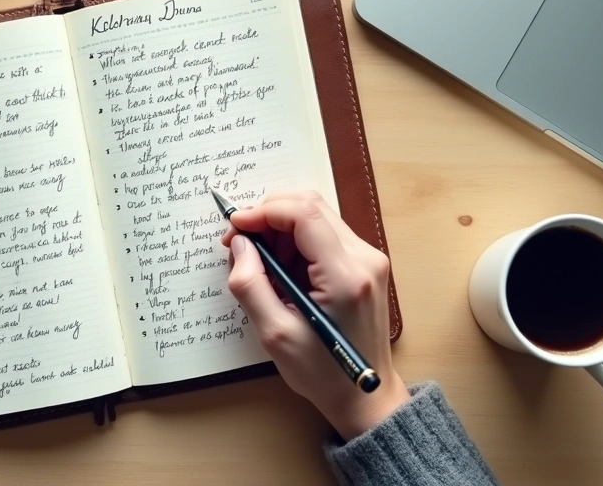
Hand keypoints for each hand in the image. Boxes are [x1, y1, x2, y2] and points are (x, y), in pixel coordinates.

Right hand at [222, 190, 409, 439]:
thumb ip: (251, 285)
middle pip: (311, 206)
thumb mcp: (275, 335)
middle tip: (239, 241)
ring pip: (316, 216)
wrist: (364, 397)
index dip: (263, 211)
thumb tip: (239, 245)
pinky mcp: (365, 264)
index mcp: (345, 276)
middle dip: (268, 215)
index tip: (234, 226)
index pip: (304, 214)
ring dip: (280, 228)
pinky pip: (324, 233)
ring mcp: (368, 259)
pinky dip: (296, 240)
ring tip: (259, 261)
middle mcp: (364, 259)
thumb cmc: (323, 373)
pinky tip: (281, 268)